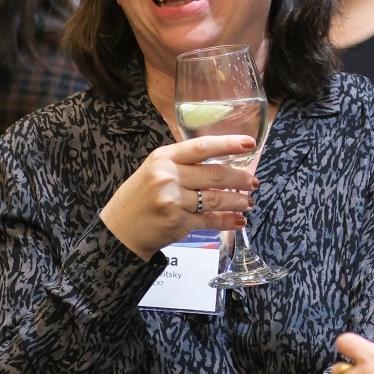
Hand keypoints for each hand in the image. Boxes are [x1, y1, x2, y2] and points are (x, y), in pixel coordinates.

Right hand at [98, 136, 258, 259]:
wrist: (120, 230)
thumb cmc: (139, 197)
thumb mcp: (154, 170)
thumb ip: (182, 163)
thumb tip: (221, 162)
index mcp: (163, 158)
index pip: (201, 147)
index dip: (228, 144)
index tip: (249, 143)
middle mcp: (168, 177)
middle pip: (214, 175)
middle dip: (240, 179)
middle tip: (253, 182)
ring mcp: (173, 201)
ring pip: (216, 199)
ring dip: (237, 201)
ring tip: (249, 202)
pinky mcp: (178, 223)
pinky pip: (210, 220)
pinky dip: (228, 221)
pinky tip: (239, 220)